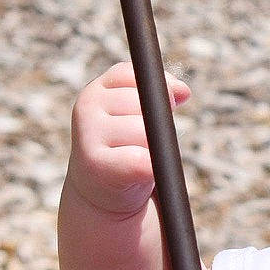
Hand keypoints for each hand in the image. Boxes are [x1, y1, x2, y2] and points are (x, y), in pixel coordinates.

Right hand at [66, 62, 190, 217]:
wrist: (98, 194)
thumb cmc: (124, 150)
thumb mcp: (137, 115)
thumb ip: (158, 95)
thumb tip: (183, 91)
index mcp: (98, 89)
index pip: (139, 75)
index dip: (159, 93)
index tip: (157, 112)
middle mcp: (87, 106)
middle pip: (146, 103)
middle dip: (157, 124)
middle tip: (142, 144)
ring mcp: (87, 134)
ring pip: (145, 131)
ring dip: (153, 148)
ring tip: (138, 158)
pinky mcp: (95, 163)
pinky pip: (141, 159)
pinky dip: (150, 168)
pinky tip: (140, 173)